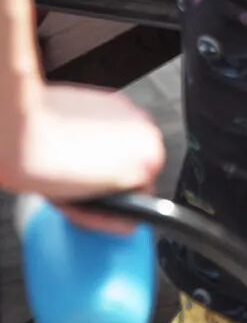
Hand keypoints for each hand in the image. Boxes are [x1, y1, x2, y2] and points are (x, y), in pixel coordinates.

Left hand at [2, 82, 163, 232]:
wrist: (23, 127)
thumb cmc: (44, 162)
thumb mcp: (81, 207)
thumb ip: (113, 217)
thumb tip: (127, 223)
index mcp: (147, 160)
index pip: (144, 193)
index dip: (116, 205)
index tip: (98, 207)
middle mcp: (145, 130)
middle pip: (135, 167)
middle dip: (110, 179)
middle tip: (80, 189)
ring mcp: (130, 111)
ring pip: (124, 146)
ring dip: (105, 157)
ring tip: (73, 166)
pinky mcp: (113, 98)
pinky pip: (114, 126)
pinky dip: (98, 135)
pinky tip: (74, 145)